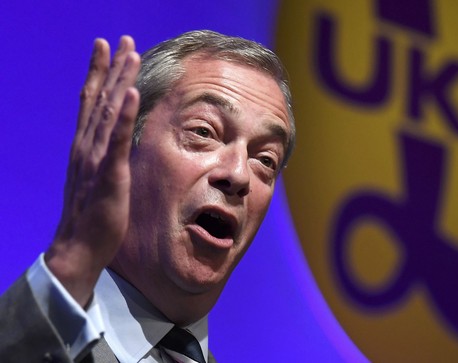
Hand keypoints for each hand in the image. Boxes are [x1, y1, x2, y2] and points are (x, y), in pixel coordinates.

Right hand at [45, 36, 140, 306]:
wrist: (79, 246)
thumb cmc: (91, 215)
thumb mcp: (98, 178)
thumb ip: (105, 156)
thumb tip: (115, 141)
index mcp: (85, 147)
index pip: (91, 102)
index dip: (99, 74)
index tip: (106, 48)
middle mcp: (86, 146)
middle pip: (100, 99)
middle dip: (111, 68)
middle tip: (122, 40)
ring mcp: (96, 159)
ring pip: (109, 112)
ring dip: (120, 82)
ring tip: (130, 55)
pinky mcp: (110, 174)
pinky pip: (117, 140)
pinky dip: (124, 115)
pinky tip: (131, 93)